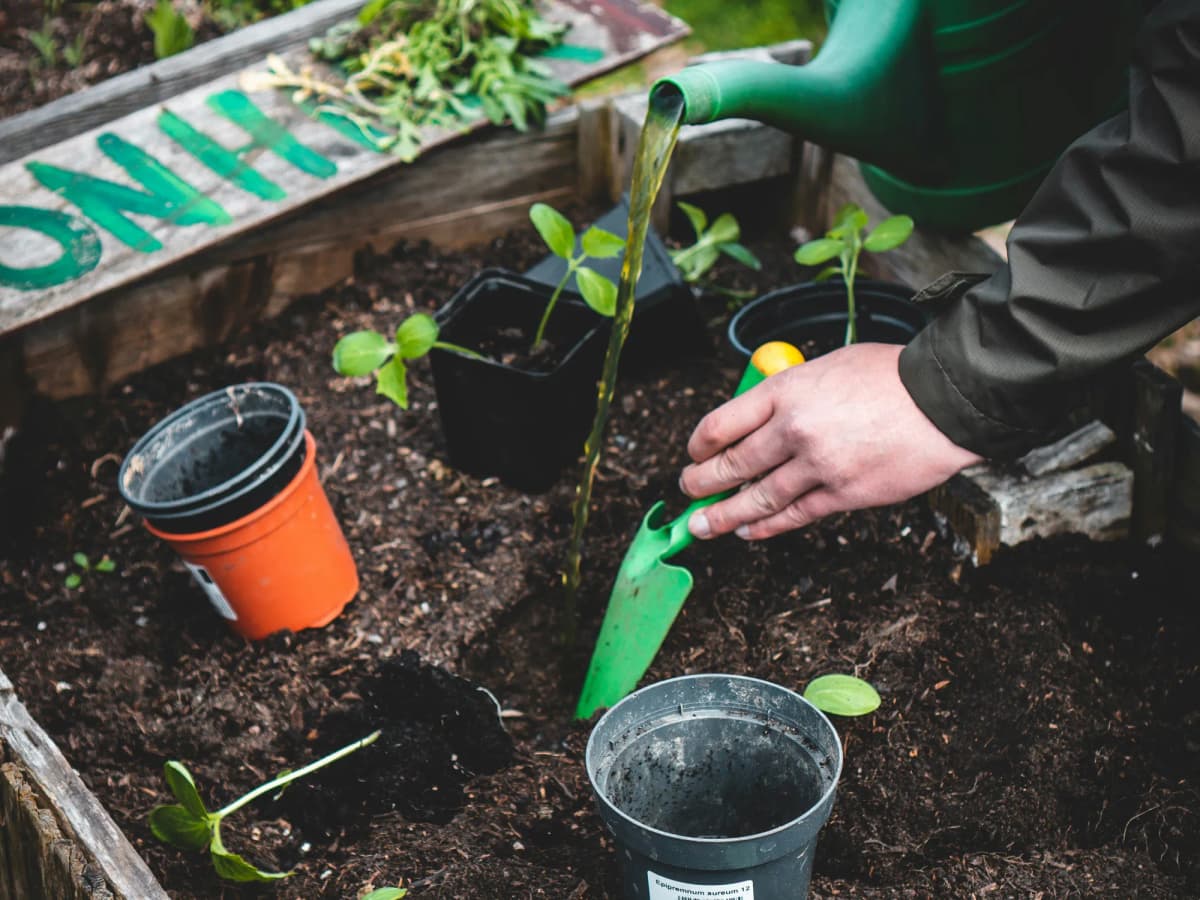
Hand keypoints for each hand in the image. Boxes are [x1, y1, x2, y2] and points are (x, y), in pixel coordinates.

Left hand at [679, 342, 982, 539]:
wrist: (944, 400)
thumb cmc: (890, 377)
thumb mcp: (827, 366)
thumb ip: (790, 392)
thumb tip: (761, 418)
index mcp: (786, 391)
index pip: (721, 423)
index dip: (699, 444)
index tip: (693, 453)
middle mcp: (794, 429)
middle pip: (732, 465)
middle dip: (701, 483)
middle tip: (687, 491)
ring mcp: (817, 465)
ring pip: (756, 498)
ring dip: (723, 516)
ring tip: (702, 525)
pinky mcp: (843, 494)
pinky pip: (794, 516)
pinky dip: (766, 526)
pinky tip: (748, 531)